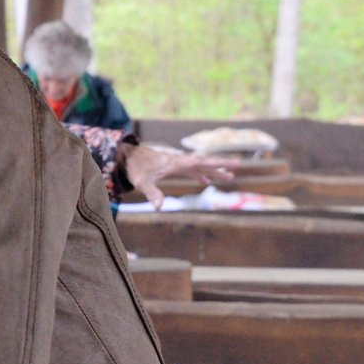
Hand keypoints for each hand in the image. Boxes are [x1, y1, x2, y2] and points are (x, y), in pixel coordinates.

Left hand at [122, 144, 237, 209]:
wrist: (125, 156)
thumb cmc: (134, 168)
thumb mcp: (141, 182)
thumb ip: (151, 192)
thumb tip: (159, 207)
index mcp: (175, 163)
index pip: (200, 162)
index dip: (217, 163)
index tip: (233, 164)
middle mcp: (178, 161)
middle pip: (203, 162)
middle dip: (221, 165)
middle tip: (238, 166)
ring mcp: (176, 163)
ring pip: (198, 166)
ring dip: (212, 171)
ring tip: (229, 177)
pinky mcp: (171, 166)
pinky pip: (190, 169)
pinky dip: (199, 174)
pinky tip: (205, 181)